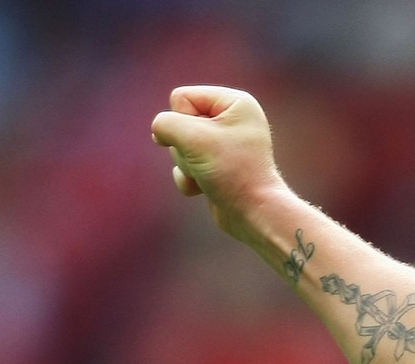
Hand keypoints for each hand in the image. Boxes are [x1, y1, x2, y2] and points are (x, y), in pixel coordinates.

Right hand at [150, 86, 285, 233]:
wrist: (254, 214)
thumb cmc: (231, 171)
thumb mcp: (191, 137)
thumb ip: (164, 124)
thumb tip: (160, 133)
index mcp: (235, 102)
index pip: (182, 97)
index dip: (183, 121)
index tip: (206, 140)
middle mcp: (232, 119)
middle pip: (179, 123)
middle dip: (185, 147)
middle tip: (210, 161)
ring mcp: (223, 145)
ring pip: (178, 146)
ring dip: (187, 165)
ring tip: (210, 175)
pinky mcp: (216, 167)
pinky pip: (185, 166)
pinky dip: (189, 180)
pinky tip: (206, 189)